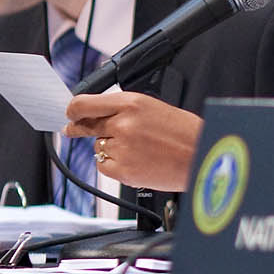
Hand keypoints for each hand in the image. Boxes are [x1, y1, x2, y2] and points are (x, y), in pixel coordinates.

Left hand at [63, 92, 203, 193]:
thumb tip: (92, 116)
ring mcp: (122, 148)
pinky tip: (135, 162)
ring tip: (137, 150)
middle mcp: (123, 123)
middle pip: (86, 126)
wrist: (203, 156)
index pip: (84, 104)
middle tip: (73, 131)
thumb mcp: (154, 108)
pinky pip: (104, 166)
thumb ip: (123, 110)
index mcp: (132, 103)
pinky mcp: (124, 170)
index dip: (72, 110)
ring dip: (110, 148)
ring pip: (98, 147)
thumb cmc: (185, 133)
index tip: (70, 114)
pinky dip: (115, 166)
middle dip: (79, 129)